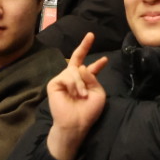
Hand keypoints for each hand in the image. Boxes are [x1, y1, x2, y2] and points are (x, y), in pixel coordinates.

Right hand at [46, 33, 108, 159]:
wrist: (76, 123)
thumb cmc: (88, 112)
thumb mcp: (98, 93)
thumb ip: (92, 78)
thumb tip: (81, 66)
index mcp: (86, 82)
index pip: (90, 69)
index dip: (97, 63)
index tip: (104, 58)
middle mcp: (74, 79)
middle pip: (77, 59)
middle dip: (84, 46)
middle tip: (90, 35)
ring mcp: (63, 80)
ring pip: (75, 70)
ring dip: (81, 83)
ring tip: (82, 95)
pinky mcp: (54, 83)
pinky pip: (67, 76)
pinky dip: (74, 84)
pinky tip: (76, 93)